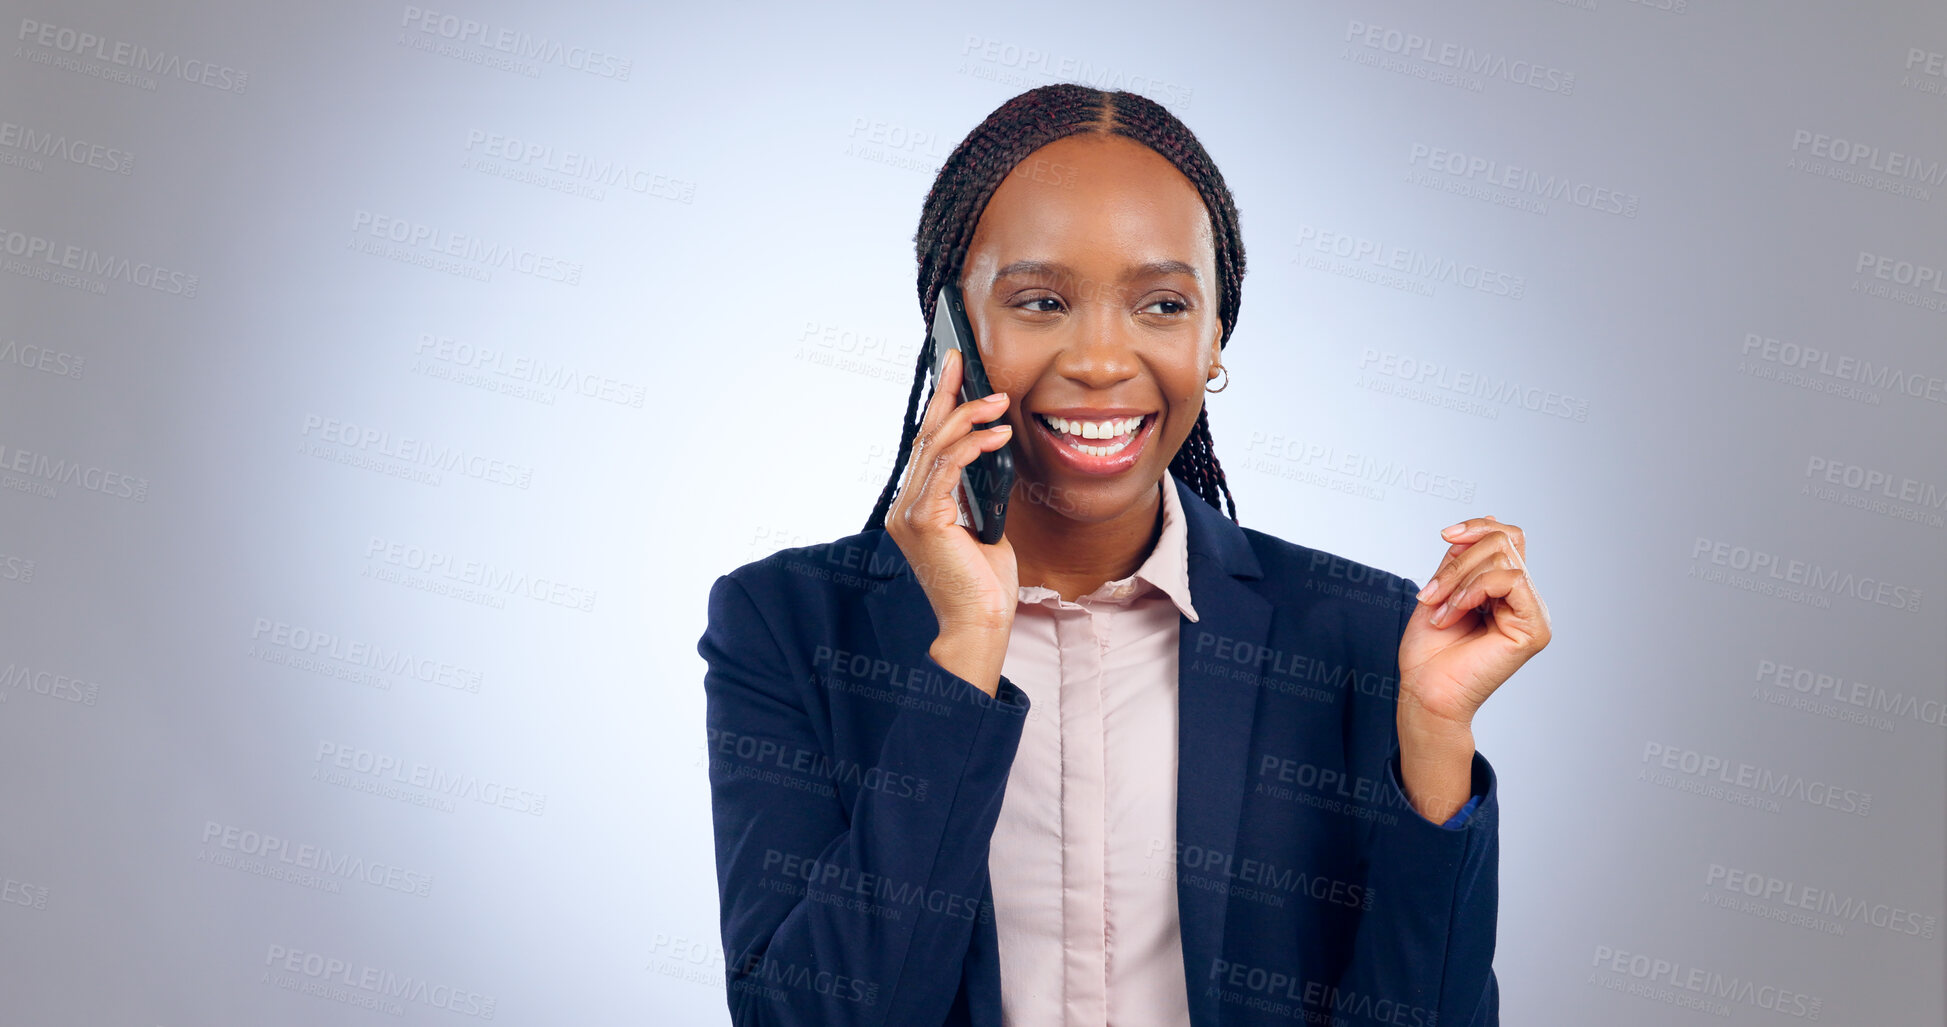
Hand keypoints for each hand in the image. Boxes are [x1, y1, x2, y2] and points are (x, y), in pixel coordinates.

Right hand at [884, 348, 1018, 693]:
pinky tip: (998, 435)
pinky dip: (973, 446)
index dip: (940, 404)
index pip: (926, 445)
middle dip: (947, 393)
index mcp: (915, 507)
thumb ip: (975, 494)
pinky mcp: (924, 520)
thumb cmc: (985, 584)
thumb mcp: (983, 526)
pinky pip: (947, 468)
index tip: (954, 372)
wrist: (980, 623)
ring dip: (969, 417)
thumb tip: (991, 456)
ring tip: (998, 401)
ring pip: (936, 447)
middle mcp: (904, 506)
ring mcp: (910, 513)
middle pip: (925, 436)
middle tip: (963, 360)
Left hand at [1399, 515, 1551, 730]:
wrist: (1426, 691)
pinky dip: (1474, 589)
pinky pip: (1510, 580)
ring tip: (1440, 611)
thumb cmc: (1430, 652)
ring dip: (1458, 580)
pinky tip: (1456, 612)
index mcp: (1507, 591)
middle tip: (1430, 596)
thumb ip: (1463, 559)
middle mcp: (1525, 600)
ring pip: (1502, 557)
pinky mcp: (1535, 628)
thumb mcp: (1442, 589)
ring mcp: (1533, 613)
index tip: (1445, 536)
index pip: (1508, 538)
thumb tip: (1488, 520)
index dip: (1478, 527)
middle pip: (1502, 542)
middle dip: (1457, 562)